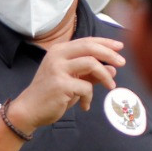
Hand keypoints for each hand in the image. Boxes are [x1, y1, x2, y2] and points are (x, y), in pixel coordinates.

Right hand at [6, 37, 124, 131]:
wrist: (29, 109)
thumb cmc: (50, 94)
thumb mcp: (72, 80)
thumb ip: (90, 73)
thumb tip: (112, 69)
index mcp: (59, 50)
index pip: (87, 41)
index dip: (105, 43)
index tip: (120, 47)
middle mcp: (57, 55)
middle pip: (90, 47)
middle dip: (109, 54)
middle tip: (122, 62)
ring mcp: (58, 69)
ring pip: (91, 64)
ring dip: (105, 76)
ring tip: (111, 86)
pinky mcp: (61, 84)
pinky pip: (86, 88)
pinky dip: (89, 98)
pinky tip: (84, 106)